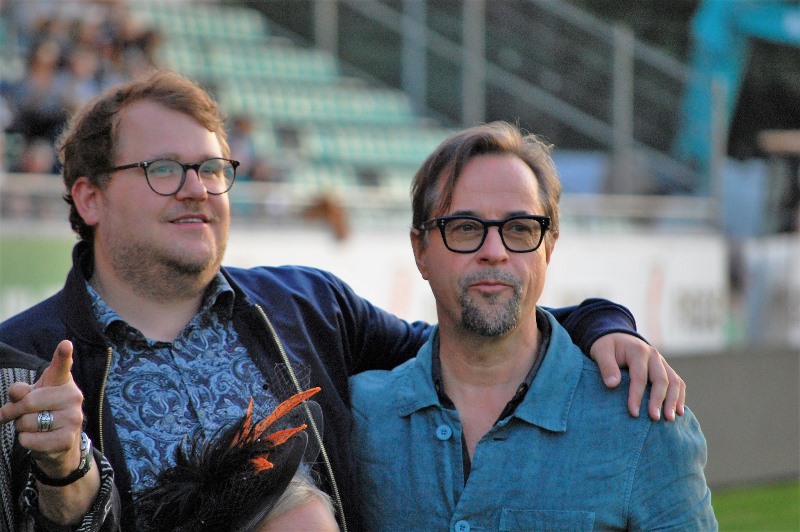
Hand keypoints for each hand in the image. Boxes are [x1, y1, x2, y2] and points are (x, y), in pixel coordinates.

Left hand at [0, 340, 84, 477]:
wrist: (60, 443)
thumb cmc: (43, 411)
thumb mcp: (30, 396)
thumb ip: (21, 391)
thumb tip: (17, 393)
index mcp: (63, 382)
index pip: (61, 366)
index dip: (63, 355)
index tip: (65, 344)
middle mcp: (73, 397)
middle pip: (28, 402)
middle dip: (13, 411)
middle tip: (13, 415)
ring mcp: (73, 418)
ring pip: (27, 423)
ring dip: (20, 427)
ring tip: (33, 426)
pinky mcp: (67, 439)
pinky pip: (29, 440)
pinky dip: (25, 441)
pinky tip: (37, 438)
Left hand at [589, 333, 685, 420]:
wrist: (618, 336)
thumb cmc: (608, 346)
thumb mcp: (601, 351)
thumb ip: (606, 366)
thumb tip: (612, 385)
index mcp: (638, 351)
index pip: (640, 377)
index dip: (637, 396)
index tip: (634, 413)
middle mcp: (654, 356)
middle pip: (661, 380)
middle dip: (658, 400)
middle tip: (654, 418)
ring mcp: (662, 362)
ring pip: (674, 382)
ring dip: (673, 401)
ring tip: (669, 419)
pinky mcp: (666, 369)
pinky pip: (678, 382)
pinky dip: (680, 396)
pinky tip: (678, 412)